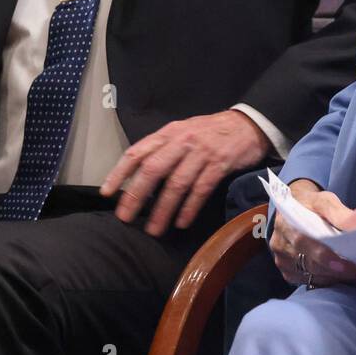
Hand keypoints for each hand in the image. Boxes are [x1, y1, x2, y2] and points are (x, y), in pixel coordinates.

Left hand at [100, 109, 270, 235]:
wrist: (248, 125)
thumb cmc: (210, 132)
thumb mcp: (182, 132)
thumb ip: (162, 149)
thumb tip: (139, 177)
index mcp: (168, 133)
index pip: (137, 152)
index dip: (120, 173)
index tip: (107, 193)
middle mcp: (182, 141)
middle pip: (153, 169)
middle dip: (136, 196)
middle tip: (125, 218)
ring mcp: (201, 153)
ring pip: (176, 184)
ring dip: (163, 209)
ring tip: (154, 229)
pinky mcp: (219, 164)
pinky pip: (200, 189)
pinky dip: (189, 208)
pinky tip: (181, 222)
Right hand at [269, 178, 355, 285]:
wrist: (292, 210)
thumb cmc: (310, 205)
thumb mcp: (324, 201)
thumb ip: (341, 211)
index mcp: (287, 225)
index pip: (306, 244)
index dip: (327, 256)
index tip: (350, 262)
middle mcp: (282, 247)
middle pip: (313, 265)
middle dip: (343, 270)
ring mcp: (284, 263)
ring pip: (315, 276)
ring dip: (341, 277)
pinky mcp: (290, 274)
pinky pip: (314, 282)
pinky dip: (333, 280)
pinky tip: (349, 276)